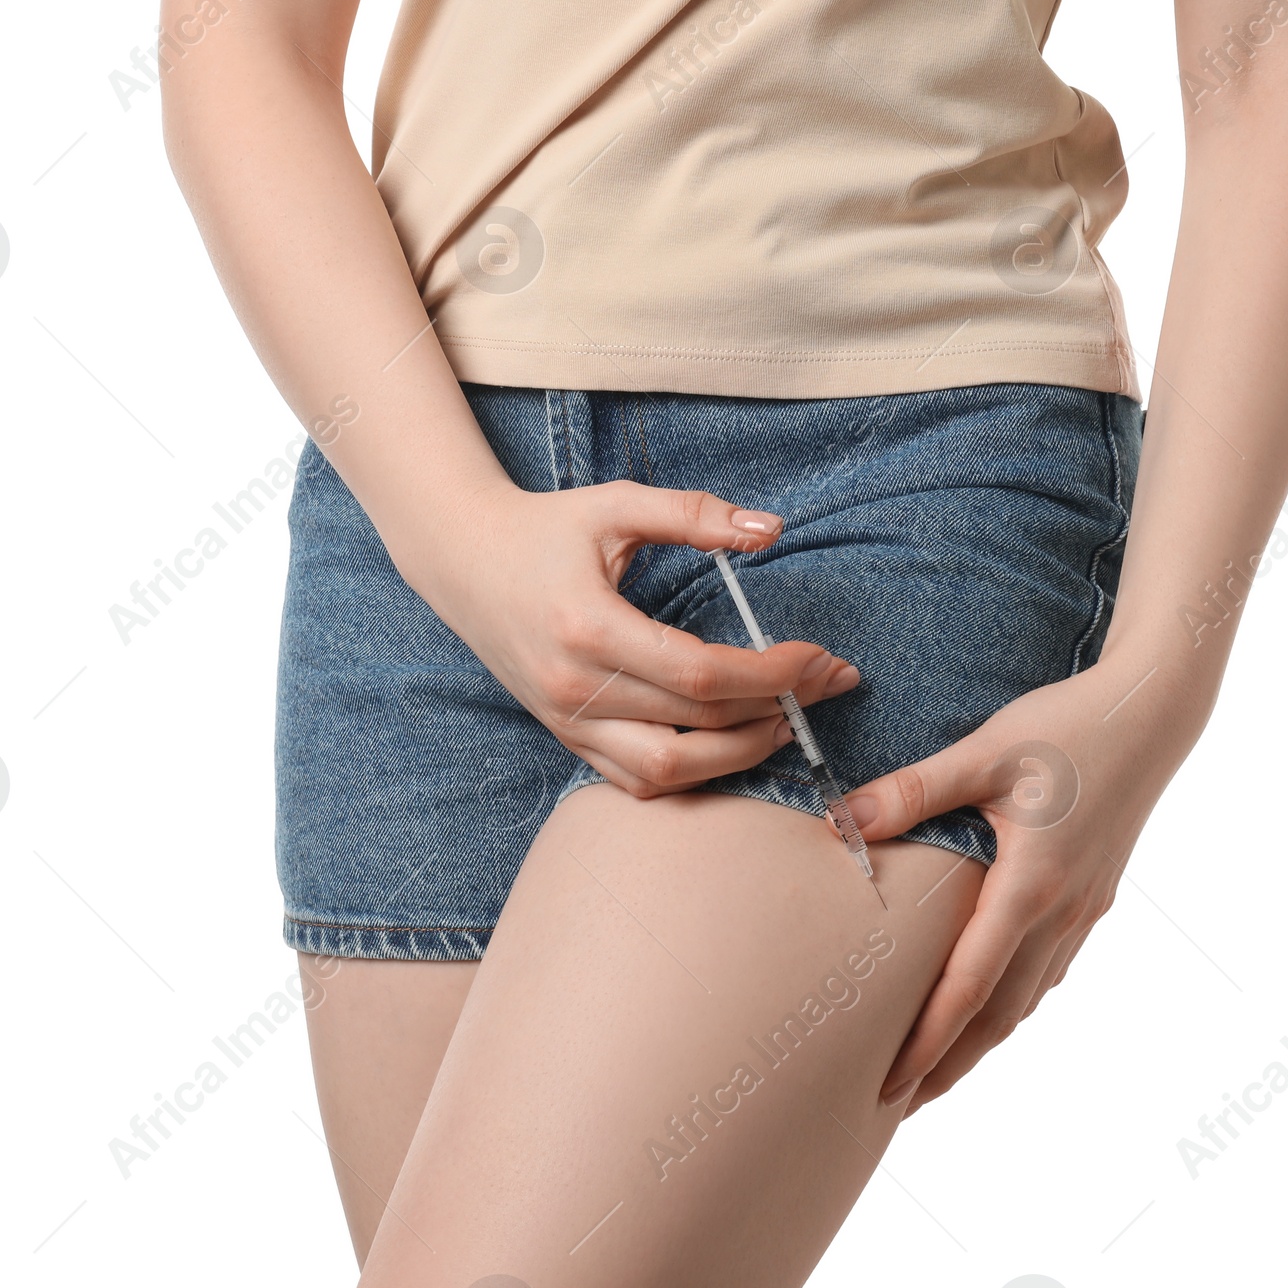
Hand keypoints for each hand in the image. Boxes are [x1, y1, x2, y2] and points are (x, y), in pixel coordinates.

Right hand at [398, 478, 860, 797]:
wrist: (461, 559)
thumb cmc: (544, 527)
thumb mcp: (617, 505)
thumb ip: (694, 514)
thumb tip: (772, 529)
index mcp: (589, 628)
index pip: (701, 674)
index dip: (772, 674)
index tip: (820, 657)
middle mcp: (575, 688)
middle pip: (696, 727)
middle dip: (777, 710)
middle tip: (826, 685)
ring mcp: (566, 722)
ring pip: (668, 774)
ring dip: (739, 756)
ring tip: (786, 722)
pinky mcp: (564, 737)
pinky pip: (634, 782)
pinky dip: (690, 776)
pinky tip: (730, 744)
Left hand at [845, 658, 1207, 1113]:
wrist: (1151, 714)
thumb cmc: (1067, 727)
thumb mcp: (986, 751)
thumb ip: (915, 790)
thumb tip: (844, 821)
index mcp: (1032, 885)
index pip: (971, 985)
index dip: (928, 1039)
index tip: (890, 1082)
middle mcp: (1061, 911)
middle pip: (1000, 1013)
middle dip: (949, 1064)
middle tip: (897, 1103)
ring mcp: (1083, 909)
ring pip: (1028, 997)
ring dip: (982, 1039)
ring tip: (936, 1069)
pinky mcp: (1093, 895)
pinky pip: (1049, 968)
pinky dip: (1014, 1001)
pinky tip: (993, 1003)